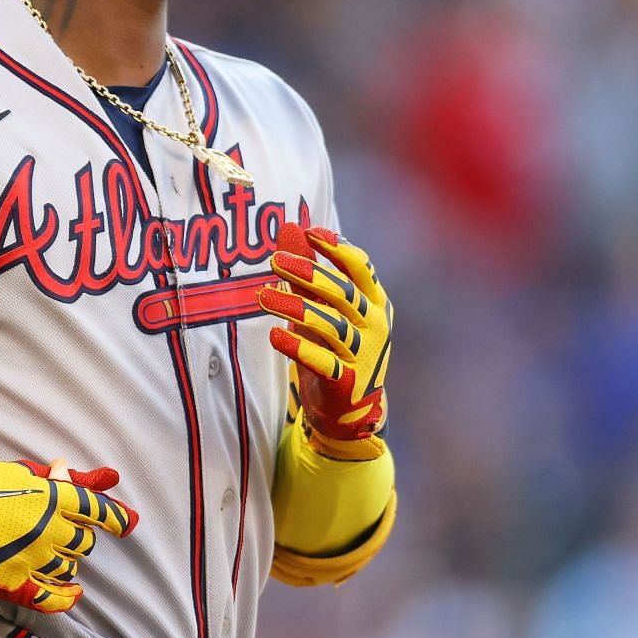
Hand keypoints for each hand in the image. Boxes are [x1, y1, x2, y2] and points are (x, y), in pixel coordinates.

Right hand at [0, 446, 136, 613]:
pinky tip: (73, 593)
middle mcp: (46, 530)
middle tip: (58, 529)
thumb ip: (71, 479)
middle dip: (78, 536)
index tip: (128, 524)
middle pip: (85, 542)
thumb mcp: (26, 473)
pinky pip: (51, 598)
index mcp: (51, 499)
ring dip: (66, 561)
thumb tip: (111, 477)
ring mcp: (30, 560)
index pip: (99, 512)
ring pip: (69, 568)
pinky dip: (66, 598)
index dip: (117, 519)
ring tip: (46, 551)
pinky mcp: (12, 584)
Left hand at [258, 224, 393, 460]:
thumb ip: (309, 271)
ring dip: (295, 308)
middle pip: (343, 293)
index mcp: (375, 302)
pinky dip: (298, 348)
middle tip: (275, 260)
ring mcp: (364, 354)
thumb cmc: (336, 347)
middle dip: (309, 273)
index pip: (361, 267)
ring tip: (262, 297)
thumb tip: (289, 227)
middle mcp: (375, 326)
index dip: (337, 248)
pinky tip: (275, 336)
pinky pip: (323, 361)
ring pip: (331, 325)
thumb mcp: (324, 307)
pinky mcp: (347, 381)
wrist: (350, 410)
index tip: (310, 231)